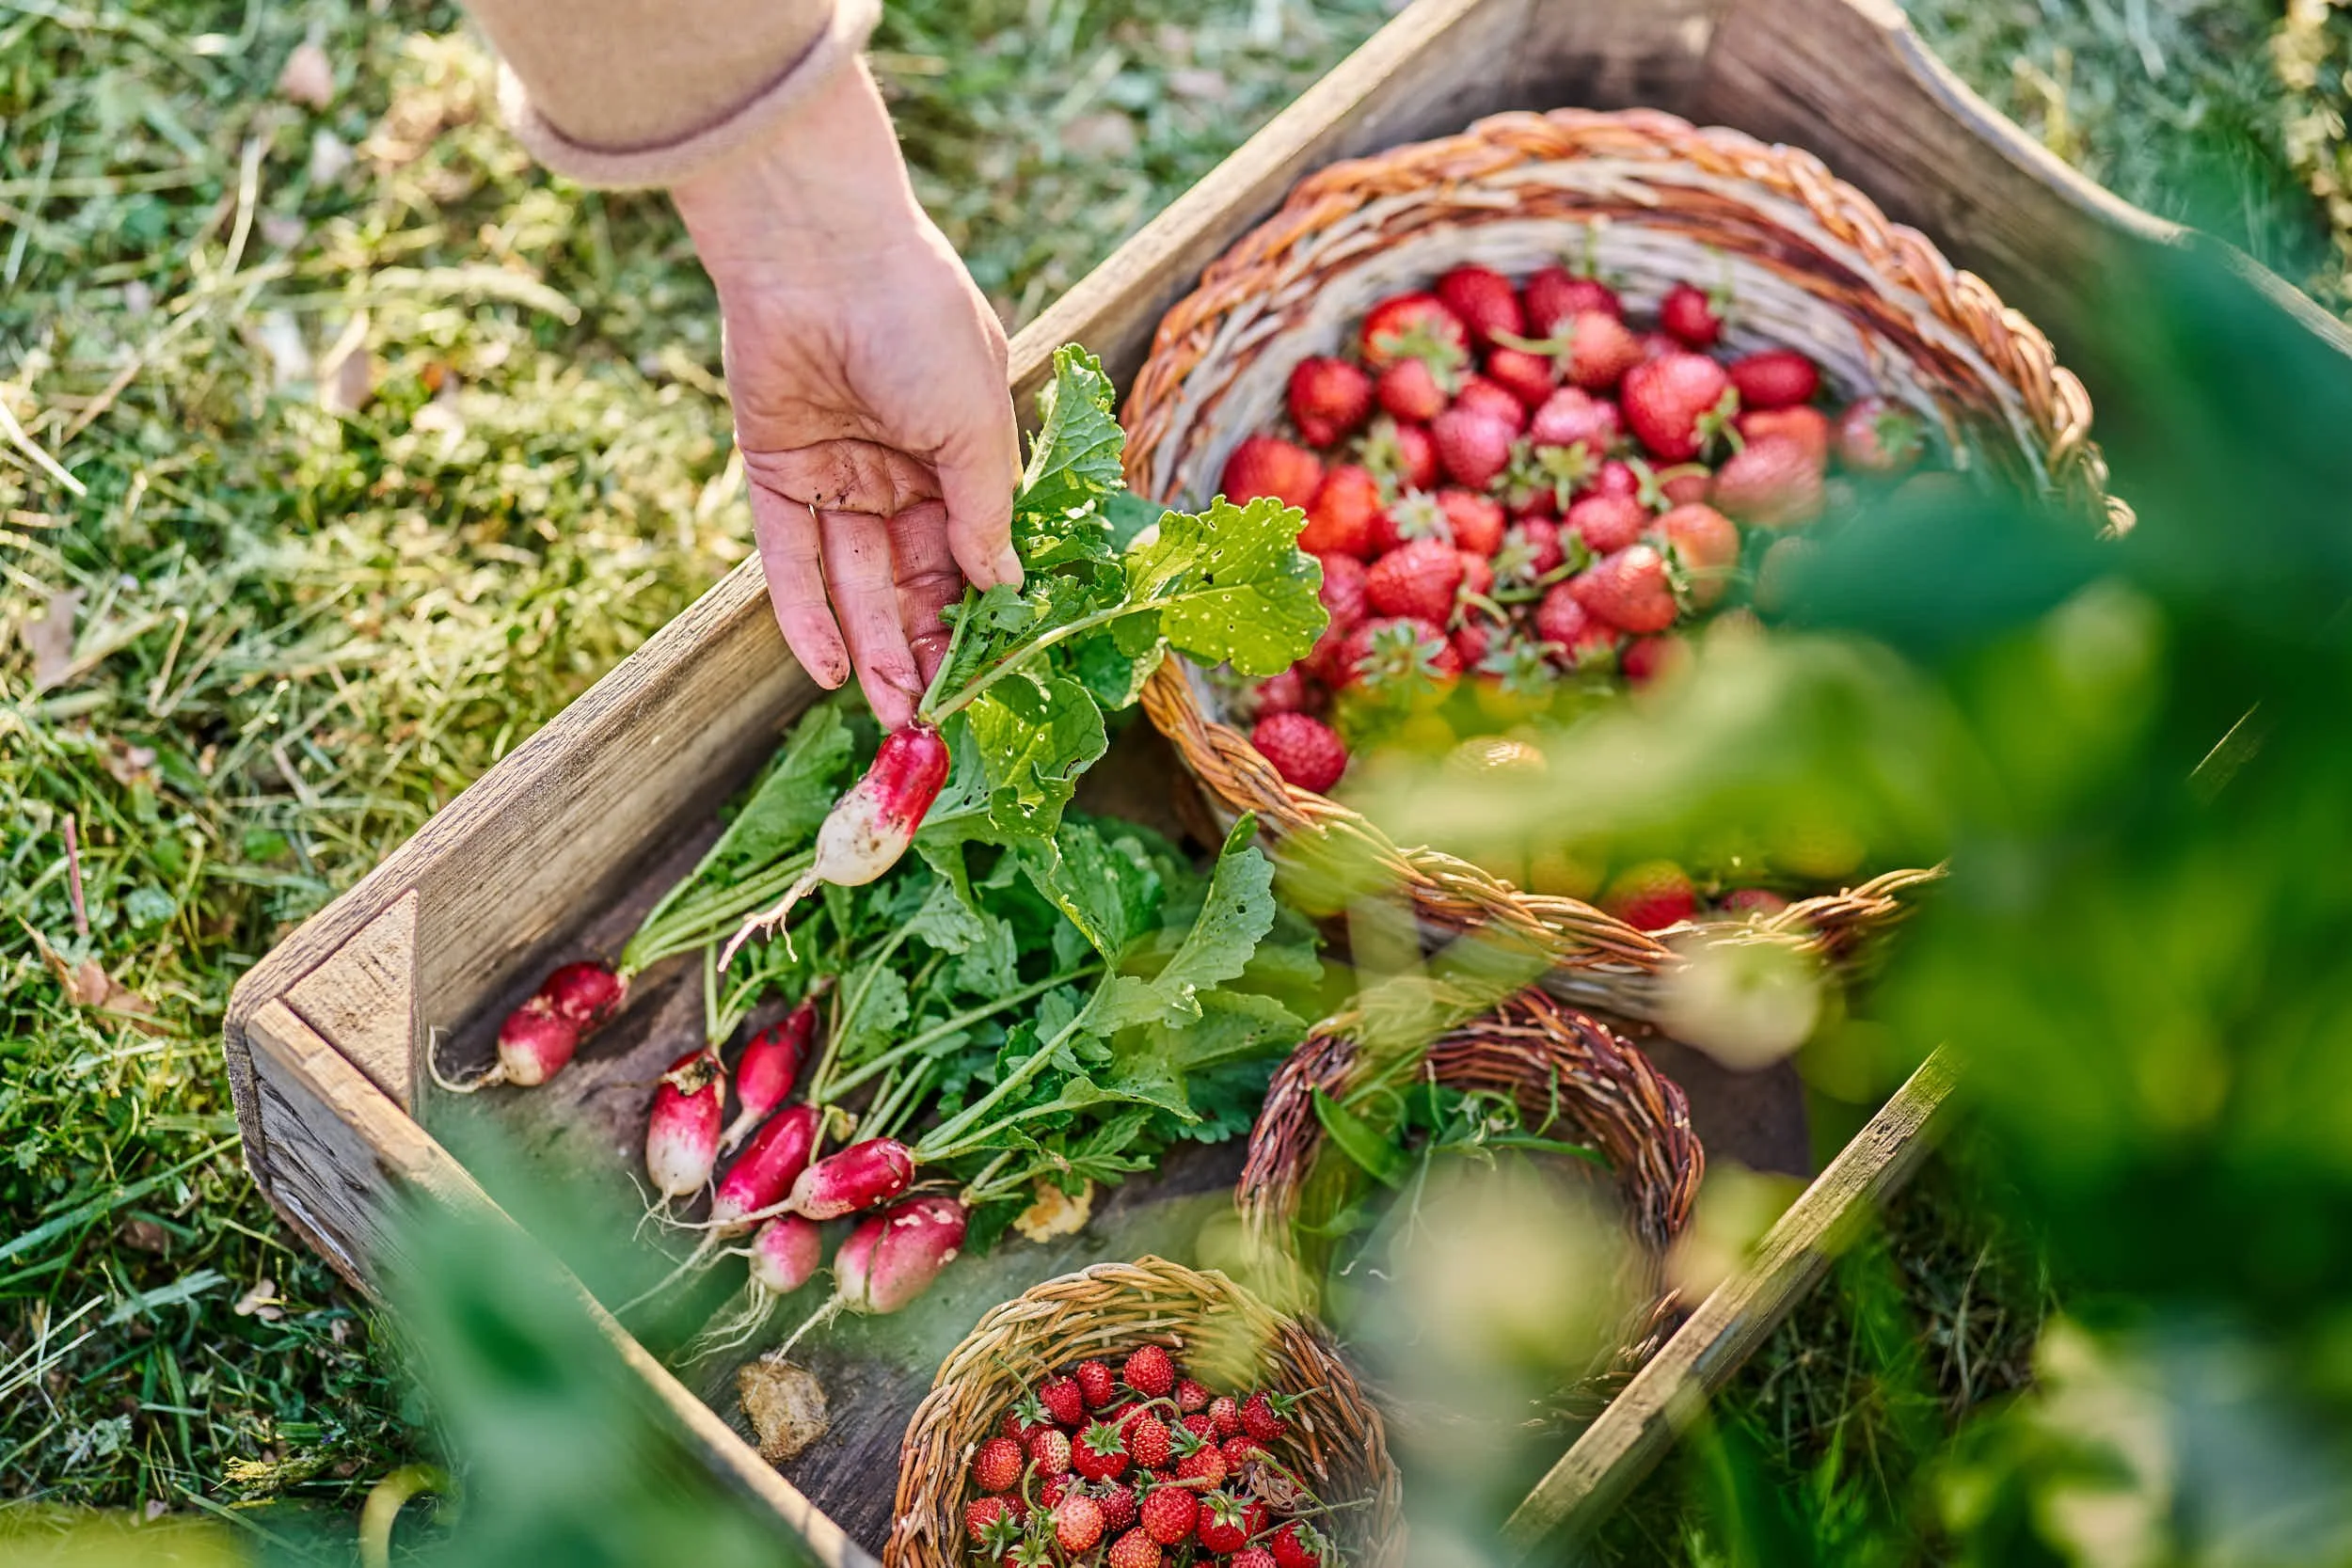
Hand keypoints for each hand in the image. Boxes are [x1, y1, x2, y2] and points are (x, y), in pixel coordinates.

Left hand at [672, 64, 1021, 730]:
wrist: (817, 249)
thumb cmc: (917, 320)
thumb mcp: (974, 423)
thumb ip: (984, 511)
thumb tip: (1001, 584)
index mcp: (958, 450)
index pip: (967, 552)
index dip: (972, 616)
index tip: (980, 676)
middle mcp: (896, 467)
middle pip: (908, 578)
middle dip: (919, 646)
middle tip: (927, 716)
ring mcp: (834, 470)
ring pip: (852, 579)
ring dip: (869, 645)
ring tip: (887, 710)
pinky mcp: (771, 470)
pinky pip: (788, 559)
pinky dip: (804, 613)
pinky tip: (826, 669)